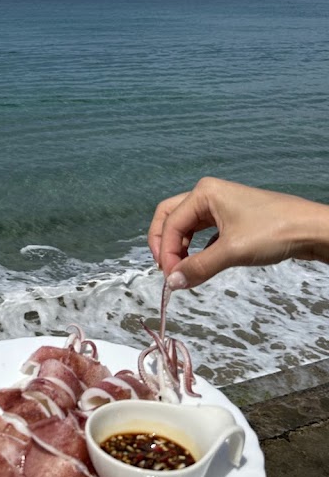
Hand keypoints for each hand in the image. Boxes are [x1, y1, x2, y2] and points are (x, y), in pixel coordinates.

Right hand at [148, 176, 328, 289]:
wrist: (311, 230)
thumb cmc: (274, 231)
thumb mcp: (232, 251)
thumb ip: (199, 267)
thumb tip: (173, 283)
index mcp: (204, 193)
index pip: (171, 223)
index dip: (166, 252)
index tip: (171, 278)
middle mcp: (207, 195)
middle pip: (171, 218)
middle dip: (164, 244)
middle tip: (166, 270)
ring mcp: (219, 206)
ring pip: (186, 226)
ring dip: (180, 248)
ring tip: (181, 271)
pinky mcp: (231, 219)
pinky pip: (202, 233)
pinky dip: (196, 249)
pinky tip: (200, 264)